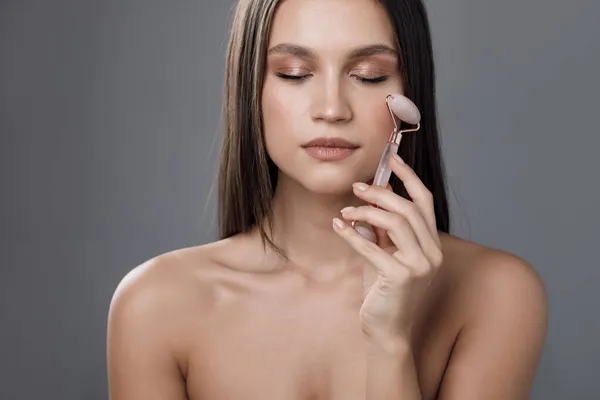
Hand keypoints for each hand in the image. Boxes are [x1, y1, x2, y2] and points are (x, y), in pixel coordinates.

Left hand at [332, 153, 442, 346]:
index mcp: (431, 243)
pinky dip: (352, 234)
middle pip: (408, 208)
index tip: (391, 158)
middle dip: (380, 192)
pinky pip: (372, 246)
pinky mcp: (400, 277)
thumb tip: (375, 195)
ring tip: (346, 211)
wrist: (387, 331)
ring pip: (395, 222)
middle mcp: (432, 252)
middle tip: (356, 187)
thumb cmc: (384, 291)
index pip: (425, 201)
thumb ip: (384, 229)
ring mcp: (419, 265)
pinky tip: (338, 225)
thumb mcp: (385, 253)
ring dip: (366, 211)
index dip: (409, 176)